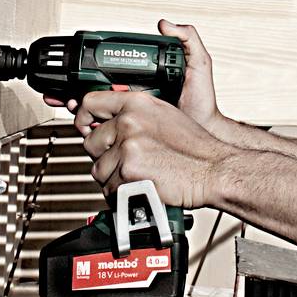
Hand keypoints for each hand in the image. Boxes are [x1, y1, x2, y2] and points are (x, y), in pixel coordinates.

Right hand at [41, 19, 222, 128]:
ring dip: (78, 104)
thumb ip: (187, 40)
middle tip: (69, 89)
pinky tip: (82, 121)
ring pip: (97, 106)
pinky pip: (105, 125)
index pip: (114, 68)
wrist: (205, 131)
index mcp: (145, 76)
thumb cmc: (203, 102)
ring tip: (70, 102)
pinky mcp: (131, 129)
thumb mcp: (198, 65)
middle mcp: (135, 93)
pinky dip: (89, 123)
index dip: (95, 66)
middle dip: (78, 87)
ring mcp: (132, 111)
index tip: (83, 64)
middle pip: (99, 87)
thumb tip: (165, 24)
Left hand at [74, 90, 227, 208]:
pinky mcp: (127, 172)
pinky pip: (108, 188)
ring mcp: (127, 147)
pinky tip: (140, 186)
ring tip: (137, 175)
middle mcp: (129, 122)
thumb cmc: (194, 148)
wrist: (213, 170)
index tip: (85, 126)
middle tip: (126, 160)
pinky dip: (120, 193)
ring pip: (98, 169)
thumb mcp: (164, 115)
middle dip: (104, 155)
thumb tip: (108, 122)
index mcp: (137, 104)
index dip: (83, 118)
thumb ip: (135, 115)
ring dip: (113, 177)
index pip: (90, 103)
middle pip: (90, 142)